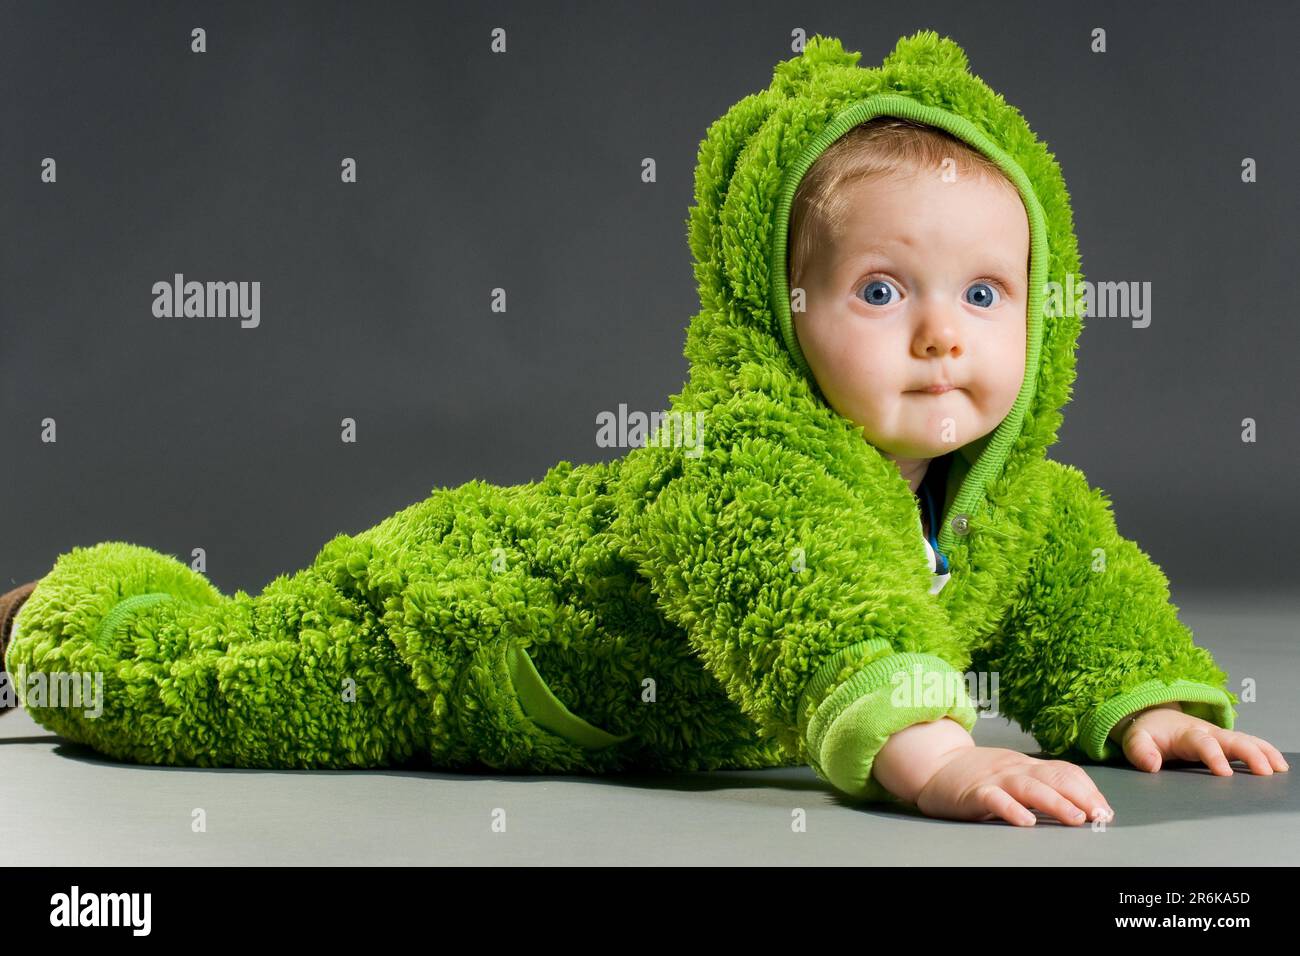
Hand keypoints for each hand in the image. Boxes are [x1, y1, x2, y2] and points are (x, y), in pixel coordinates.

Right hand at [913, 745, 1114, 826]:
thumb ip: (1040, 783)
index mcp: (1027, 765)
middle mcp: (1015, 769)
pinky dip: (1011, 809)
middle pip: (1054, 777)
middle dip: (1082, 797)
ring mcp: (994, 779)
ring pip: (1030, 788)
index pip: (1065, 771)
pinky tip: (1025, 821)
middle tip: (1100, 816)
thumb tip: (1080, 803)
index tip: (1106, 809)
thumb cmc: (975, 774)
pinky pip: (994, 799)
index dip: (1089, 789)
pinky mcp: (974, 792)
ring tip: (1075, 818)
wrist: (933, 764)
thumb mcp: (1012, 772)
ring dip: (1056, 802)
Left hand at [1114, 702, 1290, 775]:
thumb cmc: (1149, 732)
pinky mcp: (1226, 742)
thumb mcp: (1136, 739)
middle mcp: (1208, 732)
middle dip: (1250, 754)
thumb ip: (1140, 751)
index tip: (1224, 773)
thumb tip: (1152, 766)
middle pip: (1232, 740)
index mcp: (1187, 733)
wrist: (1155, 717)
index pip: (1203, 743)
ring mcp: (1219, 737)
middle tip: (1265, 772)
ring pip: (1245, 740)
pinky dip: (1265, 751)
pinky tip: (1278, 765)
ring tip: (1279, 769)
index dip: (1213, 756)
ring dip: (1263, 752)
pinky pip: (1249, 744)